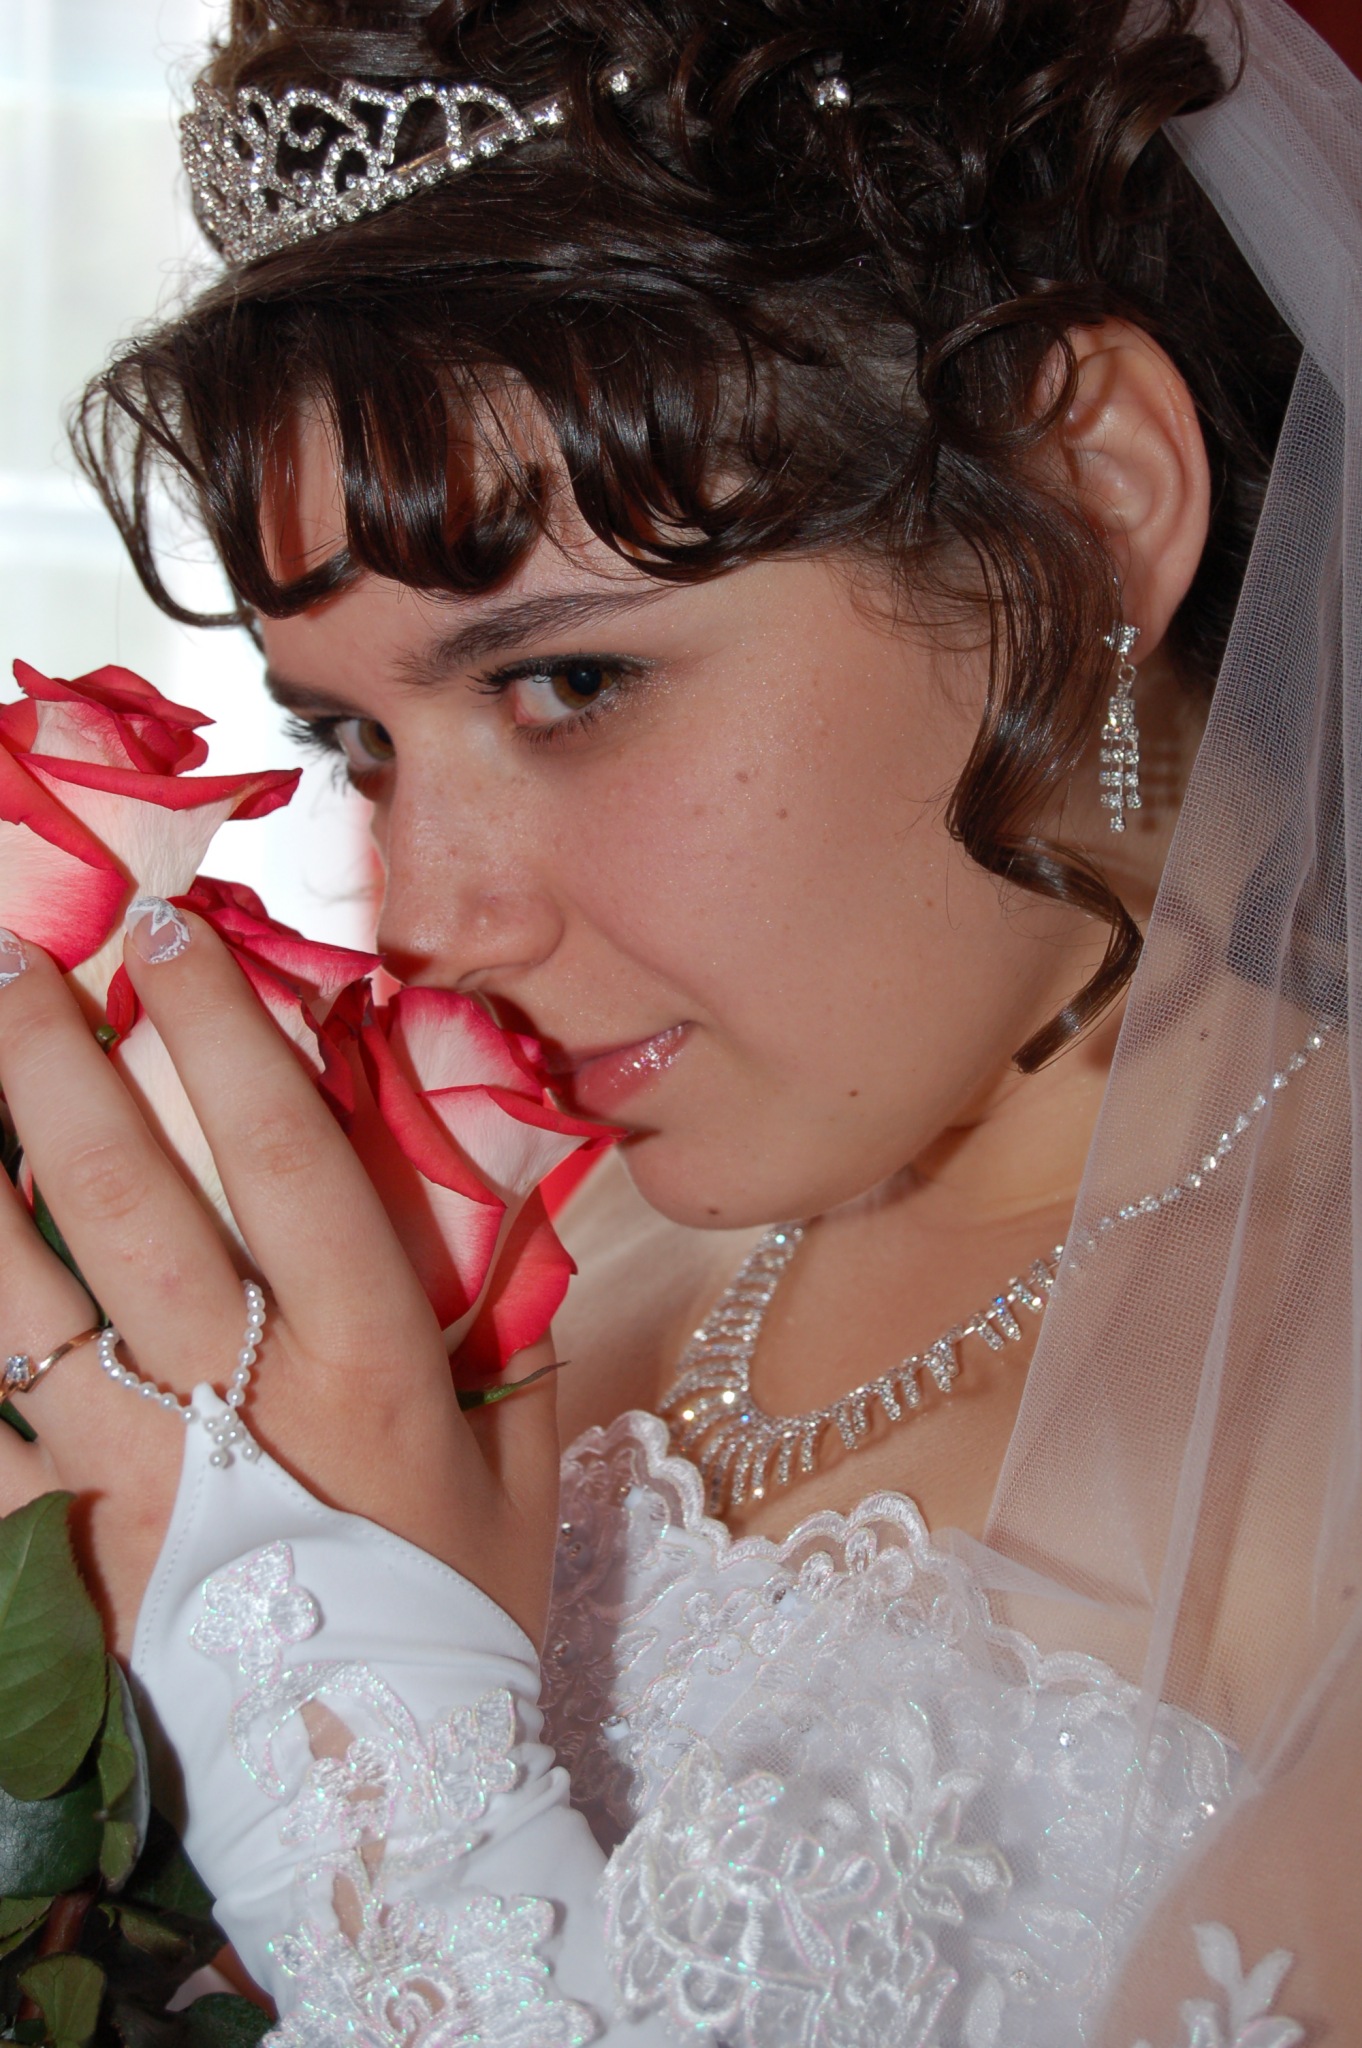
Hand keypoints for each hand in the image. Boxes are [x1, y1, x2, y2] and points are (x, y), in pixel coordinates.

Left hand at [0, 916, 561, 1657]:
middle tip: (15, 962)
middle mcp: (242, 1397)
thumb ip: (512, 1332)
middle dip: (60, 1064)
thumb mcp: (522, 1473)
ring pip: (19, 1299)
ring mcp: (135, 1472)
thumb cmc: (456, 1620)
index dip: (223, 1037)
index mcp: (368, 1366)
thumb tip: (509, 1202)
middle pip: (130, 1199)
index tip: (172, 941)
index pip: (286, 1161)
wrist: (378, 1799)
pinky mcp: (66, 1543)